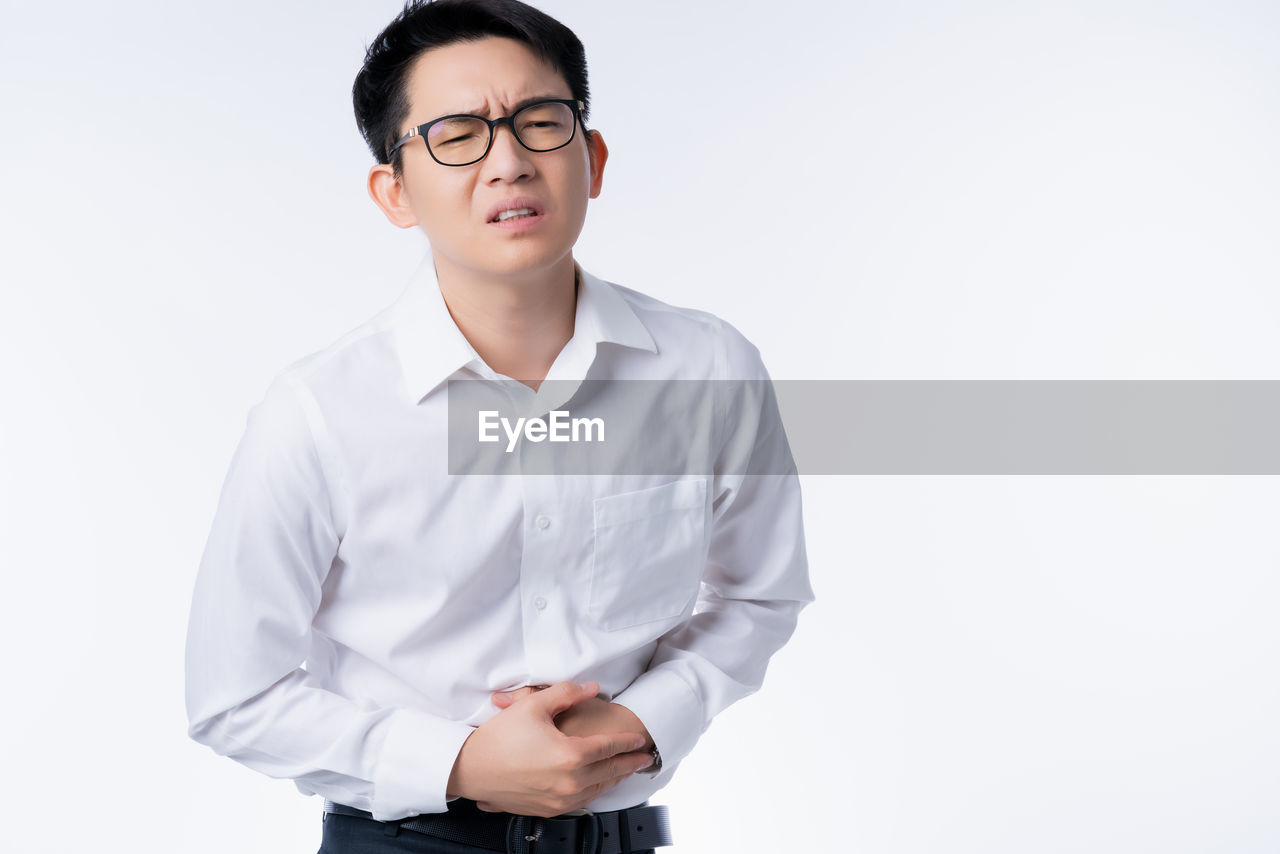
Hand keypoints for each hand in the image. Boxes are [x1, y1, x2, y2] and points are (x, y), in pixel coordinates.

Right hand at [447, 681, 653, 816]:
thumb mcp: (533, 705)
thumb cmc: (499, 737)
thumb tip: (592, 688)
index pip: (609, 747)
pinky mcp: (548, 809)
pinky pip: (581, 802)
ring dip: (615, 779)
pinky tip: (598, 786)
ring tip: (626, 771)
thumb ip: (567, 693)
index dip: (627, 741)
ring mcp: (559, 800)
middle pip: (610, 771)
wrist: (470, 769)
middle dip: (630, 763)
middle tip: (645, 758)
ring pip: (598, 790)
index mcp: (571, 755)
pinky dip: (595, 792)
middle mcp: (570, 782)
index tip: (640, 739)